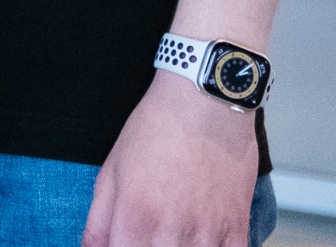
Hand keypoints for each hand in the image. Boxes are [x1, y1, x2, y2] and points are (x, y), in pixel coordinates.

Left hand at [84, 72, 259, 246]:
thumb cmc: (156, 130)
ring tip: (175, 231)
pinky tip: (200, 239)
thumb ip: (98, 220)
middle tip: (151, 229)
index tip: (125, 240)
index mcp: (134, 218)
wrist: (205, 103)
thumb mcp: (112, 170)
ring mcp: (206, 234)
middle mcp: (170, 232)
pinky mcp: (237, 229)